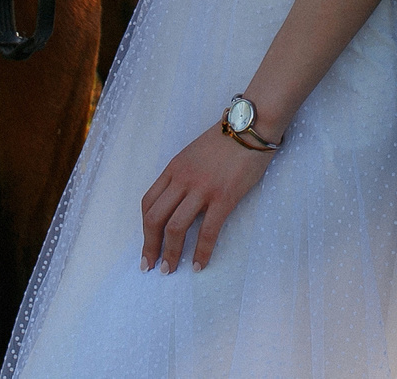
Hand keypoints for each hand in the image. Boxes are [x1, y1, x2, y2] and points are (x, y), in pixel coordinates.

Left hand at [141, 124, 272, 271]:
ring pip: (175, 227)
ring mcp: (202, 188)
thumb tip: (180, 200)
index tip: (147, 245)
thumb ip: (184, 175)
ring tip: (170, 270)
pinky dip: (201, 252)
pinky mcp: (224, 197)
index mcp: (174, 168)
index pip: (148, 202)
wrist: (252, 125)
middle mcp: (182, 179)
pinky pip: (207, 231)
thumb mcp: (195, 153)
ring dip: (170, 253)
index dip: (144, 228)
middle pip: (155, 218)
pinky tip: (199, 265)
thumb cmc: (227, 138)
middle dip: (150, 246)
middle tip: (152, 266)